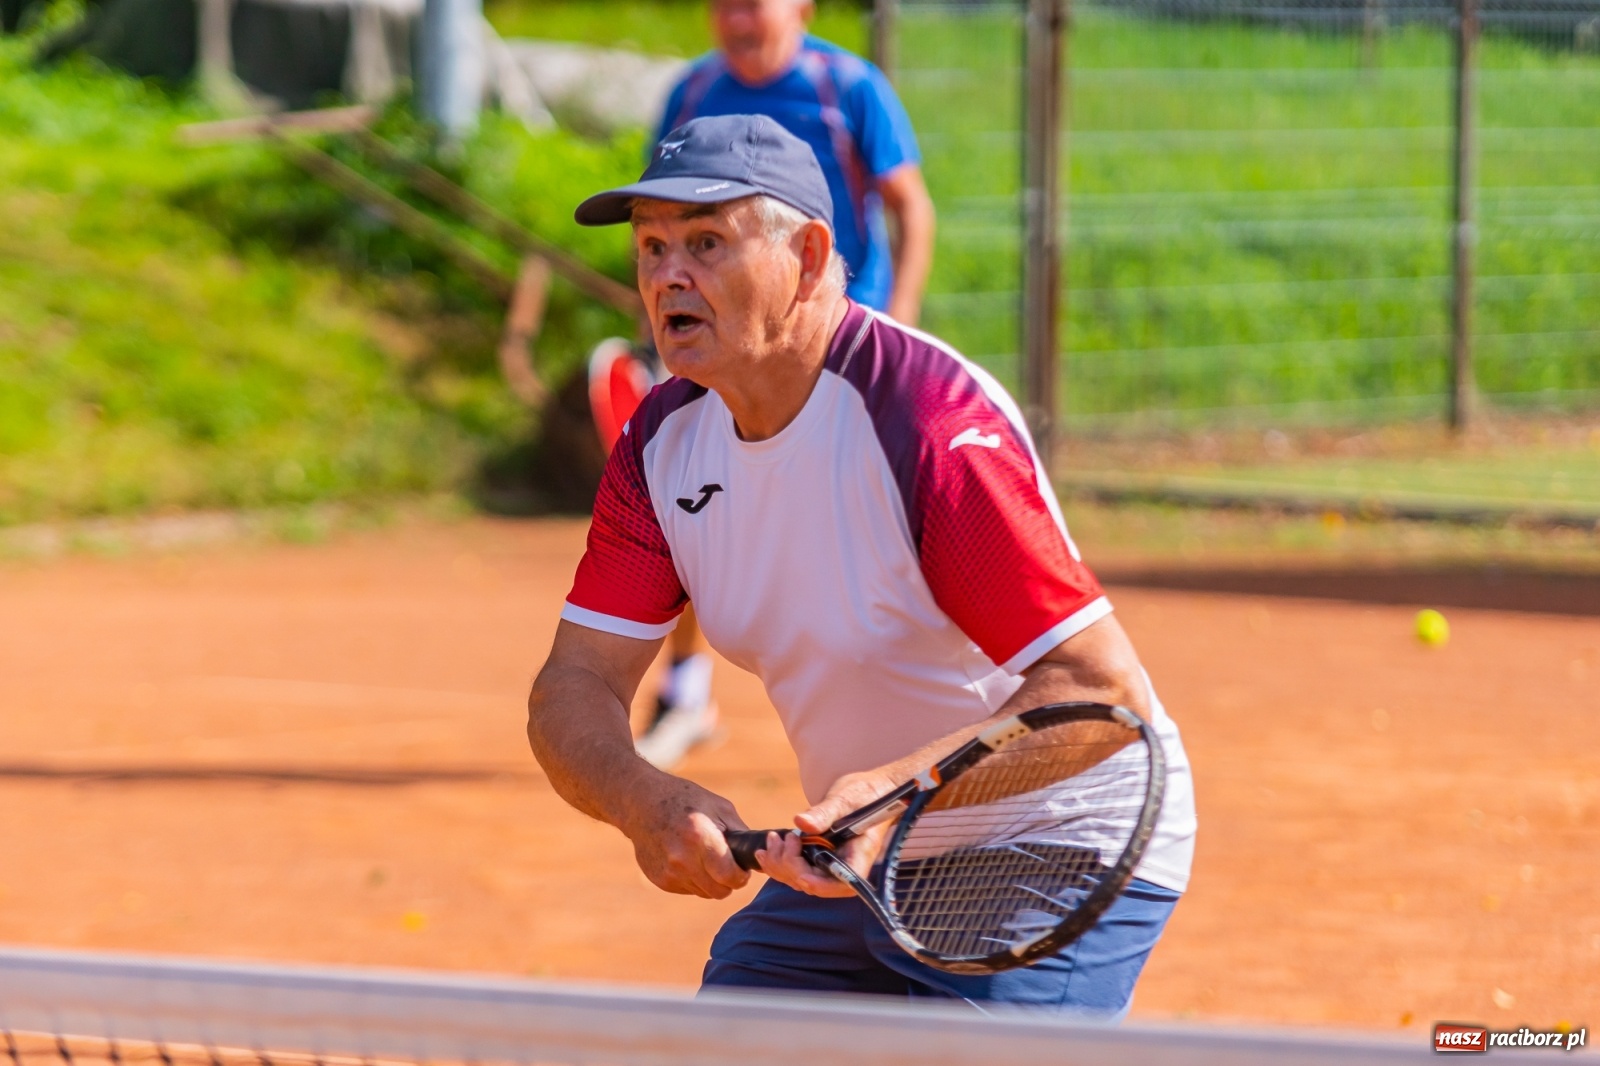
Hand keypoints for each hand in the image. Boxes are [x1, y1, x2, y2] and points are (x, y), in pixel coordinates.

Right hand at [621, 774, 749, 898]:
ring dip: (710, 881)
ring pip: (704, 892)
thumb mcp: (718, 807)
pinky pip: (688, 889)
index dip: (742, 876)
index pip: (730, 877)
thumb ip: (740, 833)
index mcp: (699, 837)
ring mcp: (668, 871)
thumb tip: (759, 854)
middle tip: (728, 866)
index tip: (743, 870)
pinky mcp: (659, 879)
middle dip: (728, 881)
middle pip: (719, 891)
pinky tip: (687, 858)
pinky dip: (694, 879)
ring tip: (705, 857)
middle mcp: (682, 858)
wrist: (641, 803)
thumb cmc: (685, 799)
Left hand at [755, 769, 899, 898]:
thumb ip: (824, 813)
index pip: (841, 884)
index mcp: (859, 856)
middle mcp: (846, 867)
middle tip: (779, 840)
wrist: (874, 791)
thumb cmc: (867, 794)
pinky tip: (767, 849)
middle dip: (790, 867)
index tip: (797, 868)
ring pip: (802, 879)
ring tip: (770, 842)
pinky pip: (799, 869)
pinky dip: (781, 861)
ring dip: (781, 864)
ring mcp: (833, 864)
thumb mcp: (845, 799)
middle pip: (815, 884)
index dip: (817, 883)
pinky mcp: (822, 858)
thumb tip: (801, 823)